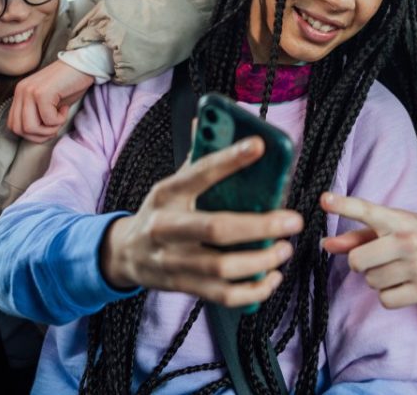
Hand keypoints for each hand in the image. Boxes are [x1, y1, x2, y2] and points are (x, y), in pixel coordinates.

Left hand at [8, 60, 94, 141]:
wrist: (84, 65)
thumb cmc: (70, 83)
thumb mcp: (48, 102)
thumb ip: (36, 114)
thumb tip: (35, 135)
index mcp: (20, 93)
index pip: (13, 125)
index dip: (31, 134)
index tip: (48, 127)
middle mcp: (21, 91)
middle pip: (19, 130)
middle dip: (39, 136)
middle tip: (55, 126)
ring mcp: (29, 91)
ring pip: (30, 128)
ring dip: (49, 130)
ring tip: (60, 118)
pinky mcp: (42, 93)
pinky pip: (48, 119)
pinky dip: (59, 120)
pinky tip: (66, 108)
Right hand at [101, 137, 303, 307]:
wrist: (123, 255)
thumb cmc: (160, 212)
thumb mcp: (171, 183)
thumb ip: (196, 157)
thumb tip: (208, 120)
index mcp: (167, 194)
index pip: (199, 173)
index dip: (229, 159)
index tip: (259, 146)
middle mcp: (166, 228)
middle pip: (215, 228)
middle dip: (260, 225)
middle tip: (292, 221)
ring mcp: (172, 261)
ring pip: (221, 267)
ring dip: (260, 260)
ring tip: (284, 249)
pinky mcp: (182, 287)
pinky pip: (222, 295)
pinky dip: (252, 291)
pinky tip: (271, 277)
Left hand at [320, 192, 416, 308]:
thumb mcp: (394, 226)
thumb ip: (359, 235)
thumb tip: (326, 244)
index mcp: (400, 220)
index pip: (367, 211)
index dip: (344, 205)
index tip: (325, 200)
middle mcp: (409, 241)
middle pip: (358, 260)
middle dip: (360, 263)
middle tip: (377, 257)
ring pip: (371, 281)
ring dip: (377, 278)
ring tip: (397, 268)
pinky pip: (385, 299)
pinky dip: (389, 295)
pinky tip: (404, 284)